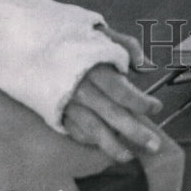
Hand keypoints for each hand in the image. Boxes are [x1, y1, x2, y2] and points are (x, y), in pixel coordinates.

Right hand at [62, 27, 162, 161]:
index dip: (140, 102)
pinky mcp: (58, 114)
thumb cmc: (75, 40)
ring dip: (113, 146)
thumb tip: (147, 66)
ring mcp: (69, 104)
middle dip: (135, 131)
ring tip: (130, 157)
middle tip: (155, 145)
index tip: (157, 107)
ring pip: (93, 129)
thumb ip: (127, 46)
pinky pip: (77, 132)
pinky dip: (91, 141)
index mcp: (94, 68)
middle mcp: (81, 89)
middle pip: (112, 114)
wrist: (33, 45)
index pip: (121, 90)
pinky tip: (105, 148)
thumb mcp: (102, 33)